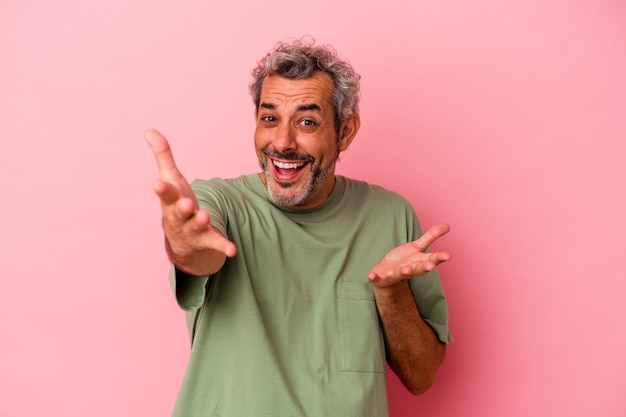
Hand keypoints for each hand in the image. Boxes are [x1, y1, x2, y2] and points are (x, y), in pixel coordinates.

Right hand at [145, 129, 235, 271]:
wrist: (180, 240)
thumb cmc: (176, 203)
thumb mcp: (171, 180)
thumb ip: (163, 156)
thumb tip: (150, 130)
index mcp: (171, 201)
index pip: (165, 194)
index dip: (162, 189)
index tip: (157, 184)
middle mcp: (179, 216)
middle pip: (178, 212)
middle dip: (181, 208)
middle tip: (185, 203)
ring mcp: (193, 229)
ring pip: (195, 227)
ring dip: (200, 222)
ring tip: (204, 216)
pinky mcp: (207, 239)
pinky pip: (215, 243)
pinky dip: (223, 246)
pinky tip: (232, 250)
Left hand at [368, 223, 450, 288]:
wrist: (388, 277)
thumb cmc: (405, 261)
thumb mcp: (417, 247)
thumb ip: (431, 237)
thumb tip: (447, 225)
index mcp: (419, 262)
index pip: (431, 259)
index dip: (439, 258)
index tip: (448, 256)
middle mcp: (409, 269)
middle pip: (418, 269)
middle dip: (424, 268)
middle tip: (430, 266)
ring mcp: (395, 274)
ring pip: (400, 273)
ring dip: (403, 272)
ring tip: (405, 269)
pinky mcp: (381, 278)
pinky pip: (377, 279)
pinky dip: (375, 278)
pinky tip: (371, 276)